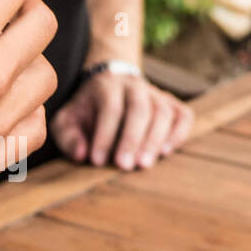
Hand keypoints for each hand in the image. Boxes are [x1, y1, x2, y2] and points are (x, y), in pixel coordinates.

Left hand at [50, 70, 192, 170]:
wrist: (109, 84)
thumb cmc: (86, 110)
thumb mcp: (66, 119)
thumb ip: (68, 137)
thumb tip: (81, 155)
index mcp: (106, 86)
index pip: (110, 109)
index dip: (104, 135)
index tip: (96, 161)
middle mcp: (134, 87)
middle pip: (139, 108)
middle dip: (132, 139)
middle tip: (124, 166)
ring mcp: (156, 94)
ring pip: (163, 112)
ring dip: (155, 139)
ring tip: (145, 164)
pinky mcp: (172, 104)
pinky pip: (183, 115)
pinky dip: (179, 133)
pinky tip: (167, 152)